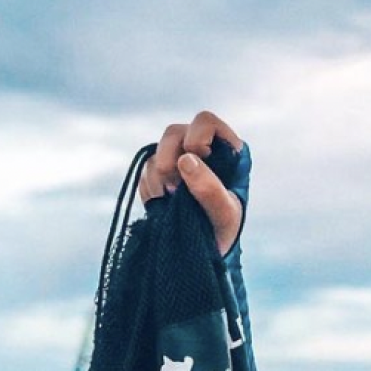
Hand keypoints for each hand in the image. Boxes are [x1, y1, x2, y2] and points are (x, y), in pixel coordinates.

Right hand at [138, 110, 243, 255]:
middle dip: (169, 158)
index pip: (205, 121)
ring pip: (156, 152)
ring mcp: (177, 160)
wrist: (206, 249)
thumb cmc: (224, 228)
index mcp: (224, 149)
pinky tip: (163, 204)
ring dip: (159, 177)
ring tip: (171, 199)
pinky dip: (151, 189)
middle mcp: (199, 148)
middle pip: (173, 132)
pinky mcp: (160, 174)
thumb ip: (210, 188)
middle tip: (174, 187)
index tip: (198, 160)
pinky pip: (146, 171)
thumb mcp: (225, 213)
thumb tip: (186, 159)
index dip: (197, 137)